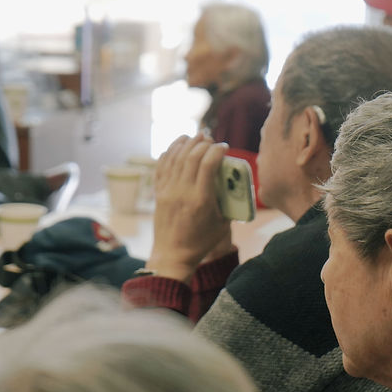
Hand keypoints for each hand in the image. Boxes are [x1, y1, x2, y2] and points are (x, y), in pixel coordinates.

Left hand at [145, 133, 230, 282]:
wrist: (172, 255)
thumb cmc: (201, 242)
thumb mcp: (223, 224)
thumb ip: (229, 202)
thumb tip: (234, 182)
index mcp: (201, 199)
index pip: (208, 163)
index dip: (217, 150)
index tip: (224, 147)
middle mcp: (182, 192)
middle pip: (191, 156)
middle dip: (202, 142)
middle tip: (210, 139)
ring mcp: (167, 191)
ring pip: (175, 157)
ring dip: (186, 143)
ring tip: (195, 136)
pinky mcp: (158, 193)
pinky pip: (162, 166)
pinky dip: (169, 152)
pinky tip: (176, 146)